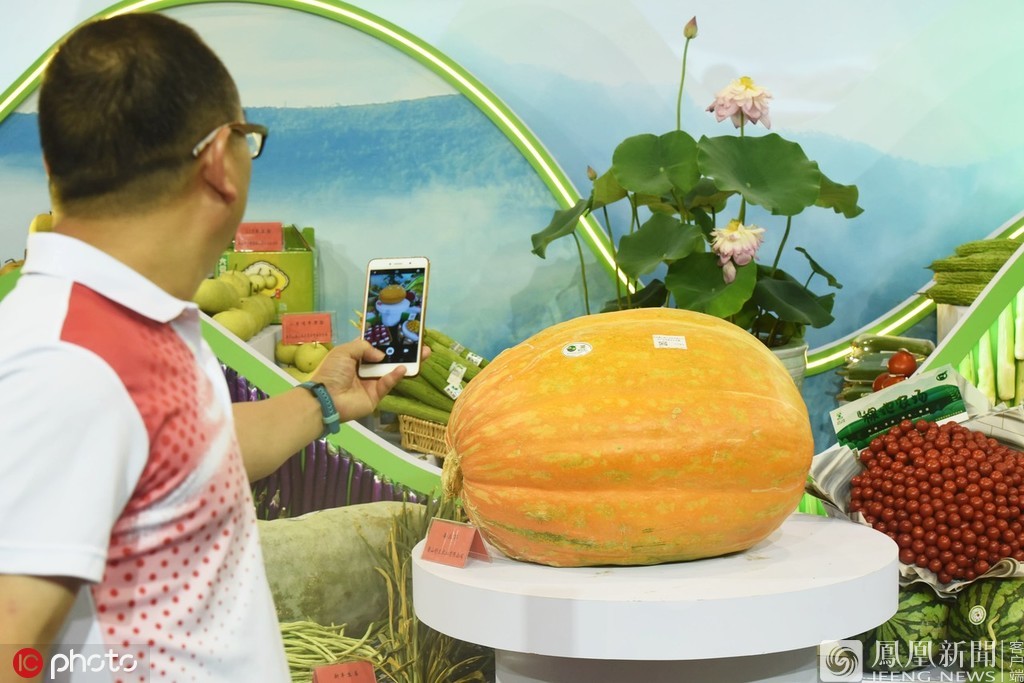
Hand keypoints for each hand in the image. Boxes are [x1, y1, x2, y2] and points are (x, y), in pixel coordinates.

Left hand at [309, 340, 428, 422]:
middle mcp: (364, 369)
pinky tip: (403, 369)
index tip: (401, 332)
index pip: (373, 347)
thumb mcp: (345, 351)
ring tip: (423, 354)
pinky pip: (387, 384)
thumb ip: (364, 347)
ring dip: (406, 362)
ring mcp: (371, 383)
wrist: (326, 398)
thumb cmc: (332, 372)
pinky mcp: (375, 396)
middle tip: (419, 344)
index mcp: (355, 357)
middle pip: (386, 359)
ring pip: (391, 370)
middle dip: (402, 351)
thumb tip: (381, 355)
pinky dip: (395, 376)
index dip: (386, 341)